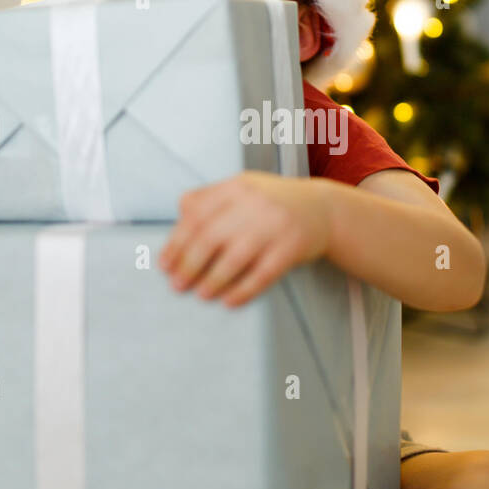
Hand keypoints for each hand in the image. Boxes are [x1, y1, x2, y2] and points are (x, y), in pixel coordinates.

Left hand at [158, 171, 332, 307]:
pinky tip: (230, 301)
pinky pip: (263, 274)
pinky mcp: (292, 248)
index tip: (165, 264)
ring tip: (201, 294)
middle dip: (189, 265)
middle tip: (177, 285)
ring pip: (235, 258)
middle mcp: (254, 203)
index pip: (196, 215)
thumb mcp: (243, 189)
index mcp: (236, 187)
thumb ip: (210, 199)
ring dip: (213, 280)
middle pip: (211, 237)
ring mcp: (275, 225)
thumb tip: (179, 218)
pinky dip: (243, 290)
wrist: (323, 209)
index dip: (177, 242)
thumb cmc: (273, 203)